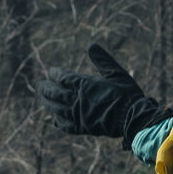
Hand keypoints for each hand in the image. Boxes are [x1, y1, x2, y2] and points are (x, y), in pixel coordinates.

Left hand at [38, 44, 172, 148]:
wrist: (132, 117)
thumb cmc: (126, 93)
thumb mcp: (116, 72)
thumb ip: (102, 59)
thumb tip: (91, 45)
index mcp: (85, 84)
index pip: (63, 77)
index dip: (55, 73)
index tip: (51, 71)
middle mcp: (77, 100)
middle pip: (54, 92)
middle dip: (45, 87)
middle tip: (39, 84)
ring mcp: (78, 115)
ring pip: (56, 108)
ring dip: (46, 101)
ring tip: (41, 97)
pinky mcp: (82, 128)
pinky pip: (64, 124)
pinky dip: (57, 120)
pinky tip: (54, 118)